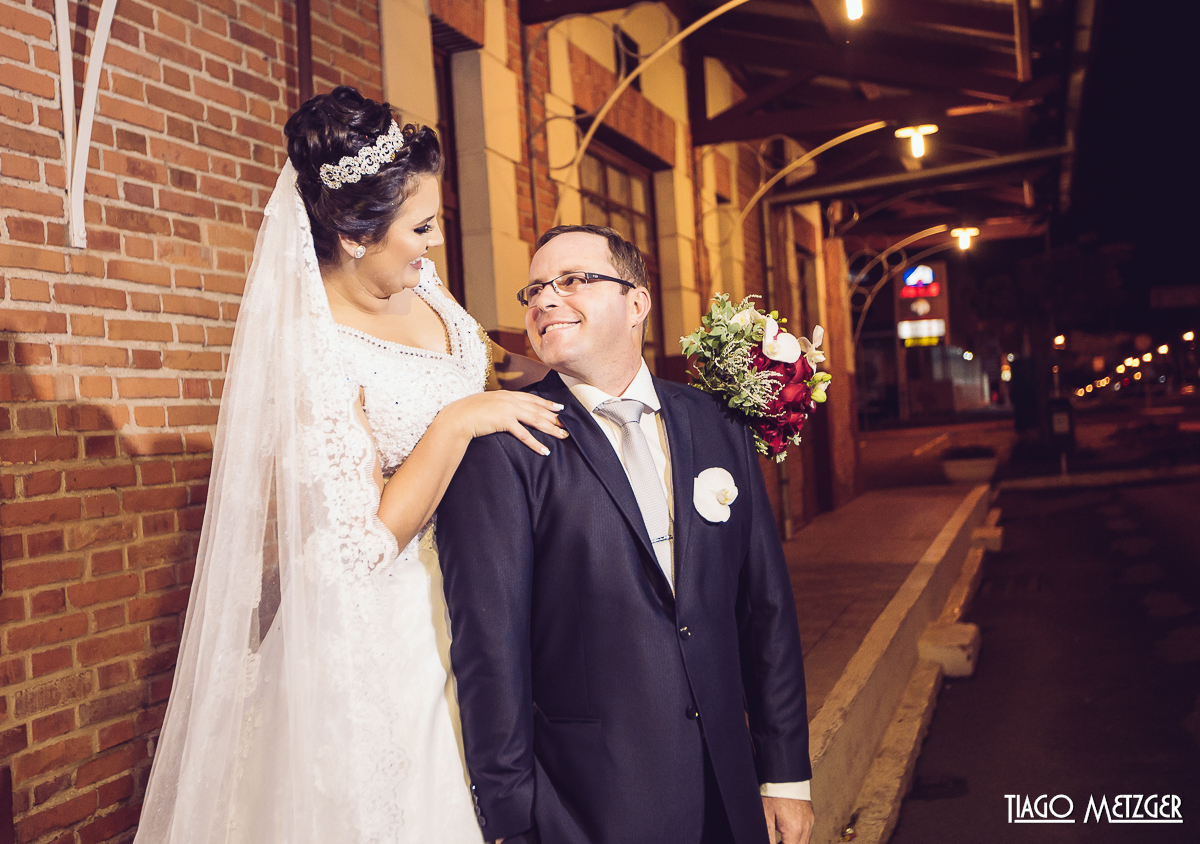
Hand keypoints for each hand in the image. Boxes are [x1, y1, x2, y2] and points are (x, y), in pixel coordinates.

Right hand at [444, 391, 567, 454]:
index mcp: (506, 394)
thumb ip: (499, 405)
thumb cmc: (468, 412)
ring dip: (551, 429)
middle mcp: (510, 399)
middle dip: (554, 417)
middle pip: (538, 409)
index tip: (560, 408)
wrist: (457, 417)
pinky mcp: (504, 421)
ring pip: (535, 420)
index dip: (547, 403)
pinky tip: (545, 450)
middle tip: (567, 424)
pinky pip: (524, 435)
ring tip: (562, 436)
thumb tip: (505, 412)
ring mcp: (508, 409)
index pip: (532, 398)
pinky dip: (536, 443)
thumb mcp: (486, 404)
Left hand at [763, 796, 813, 843]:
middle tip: (776, 841)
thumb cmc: (774, 794)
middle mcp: (805, 827)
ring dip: (794, 843)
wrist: (785, 776)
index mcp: (794, 829)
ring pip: (805, 842)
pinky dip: (799, 837)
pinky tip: (788, 833)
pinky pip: (807, 833)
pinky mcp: (810, 816)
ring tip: (781, 839)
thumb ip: (769, 836)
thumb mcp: (766, 816)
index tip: (774, 843)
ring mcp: (810, 822)